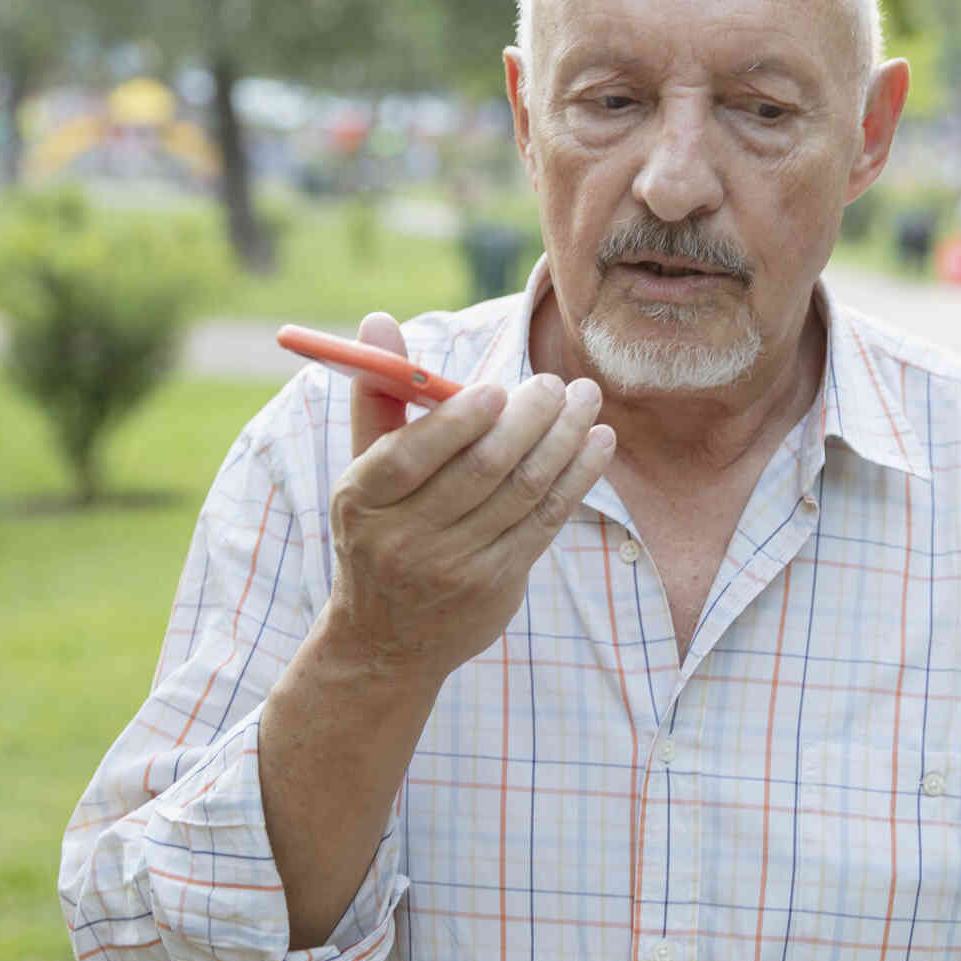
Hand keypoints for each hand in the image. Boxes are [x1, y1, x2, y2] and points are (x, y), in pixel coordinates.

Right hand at [318, 312, 613, 687]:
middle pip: (481, 470)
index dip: (458, 421)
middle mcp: (406, 538)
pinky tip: (597, 441)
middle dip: (529, 419)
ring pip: (523, 491)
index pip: (411, 456)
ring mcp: (455, 566)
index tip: (498, 388)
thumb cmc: (378, 530)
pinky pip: (547, 519)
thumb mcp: (363, 470)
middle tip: (555, 383)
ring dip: (565, 439)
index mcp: (363, 500)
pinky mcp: (498, 583)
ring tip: (586, 399)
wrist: (388, 640)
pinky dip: (577, 476)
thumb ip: (378, 396)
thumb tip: (379, 319)